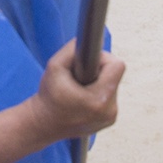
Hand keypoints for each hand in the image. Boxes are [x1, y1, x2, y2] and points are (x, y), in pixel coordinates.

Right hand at [0, 39, 124, 162]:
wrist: (44, 124)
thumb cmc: (49, 97)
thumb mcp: (54, 66)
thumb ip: (72, 50)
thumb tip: (88, 38)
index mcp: (98, 99)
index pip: (117, 66)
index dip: (102, 59)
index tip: (87, 64)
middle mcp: (109, 111)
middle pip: (115, 75)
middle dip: (99, 71)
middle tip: (79, 77)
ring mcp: (110, 117)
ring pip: (112, 85)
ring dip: (98, 82)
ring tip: (79, 89)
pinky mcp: (109, 120)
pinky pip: (110, 97)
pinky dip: (98, 92)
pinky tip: (82, 98)